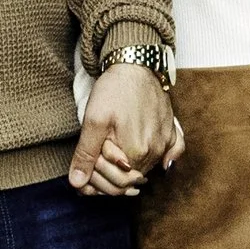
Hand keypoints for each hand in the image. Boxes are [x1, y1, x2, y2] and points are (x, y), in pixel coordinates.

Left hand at [70, 62, 182, 196]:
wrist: (136, 63)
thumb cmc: (115, 89)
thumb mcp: (93, 120)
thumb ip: (86, 154)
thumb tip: (77, 183)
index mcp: (136, 152)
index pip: (115, 185)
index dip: (96, 177)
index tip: (87, 159)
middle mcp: (155, 152)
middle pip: (130, 182)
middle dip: (107, 176)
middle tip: (94, 157)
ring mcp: (166, 143)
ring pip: (146, 171)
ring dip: (126, 169)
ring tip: (110, 152)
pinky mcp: (172, 132)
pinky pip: (172, 156)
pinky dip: (163, 163)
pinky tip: (155, 164)